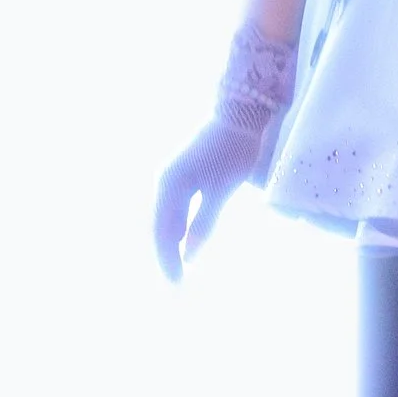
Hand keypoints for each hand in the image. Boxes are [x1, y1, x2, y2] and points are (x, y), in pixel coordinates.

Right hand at [152, 115, 270, 281]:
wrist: (238, 111)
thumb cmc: (233, 150)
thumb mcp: (221, 190)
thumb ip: (204, 223)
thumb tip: (189, 257)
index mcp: (169, 186)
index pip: (162, 234)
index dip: (168, 261)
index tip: (176, 285)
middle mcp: (162, 181)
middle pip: (158, 228)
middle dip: (166, 256)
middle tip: (177, 283)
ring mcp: (169, 176)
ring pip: (163, 218)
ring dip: (168, 243)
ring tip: (177, 267)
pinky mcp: (180, 173)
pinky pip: (172, 207)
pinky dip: (175, 227)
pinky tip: (182, 239)